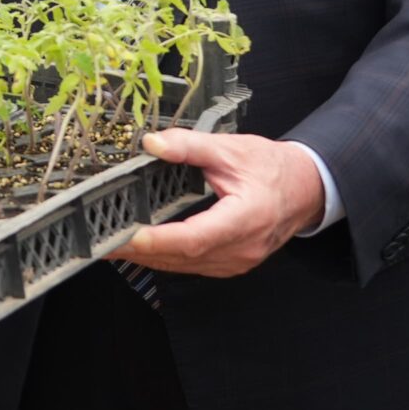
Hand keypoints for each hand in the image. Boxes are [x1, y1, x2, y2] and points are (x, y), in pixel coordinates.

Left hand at [110, 132, 324, 278]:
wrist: (306, 189)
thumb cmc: (274, 170)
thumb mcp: (232, 149)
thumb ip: (190, 147)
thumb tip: (153, 144)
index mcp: (246, 218)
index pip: (195, 237)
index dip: (159, 240)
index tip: (129, 236)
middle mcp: (241, 248)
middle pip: (183, 256)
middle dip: (140, 250)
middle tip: (102, 240)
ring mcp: (237, 262)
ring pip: (184, 266)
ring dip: (148, 258)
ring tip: (113, 244)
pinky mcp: (231, 264)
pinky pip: (192, 266)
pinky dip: (165, 258)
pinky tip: (143, 248)